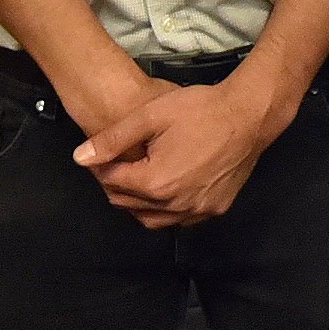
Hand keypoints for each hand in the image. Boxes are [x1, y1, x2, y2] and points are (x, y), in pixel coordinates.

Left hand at [72, 74, 287, 228]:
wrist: (249, 115)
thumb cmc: (200, 109)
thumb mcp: (149, 116)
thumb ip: (112, 140)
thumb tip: (80, 158)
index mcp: (156, 182)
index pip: (113, 182)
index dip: (101, 167)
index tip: (99, 155)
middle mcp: (176, 205)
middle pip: (129, 205)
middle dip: (116, 185)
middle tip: (114, 164)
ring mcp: (198, 211)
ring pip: (153, 219)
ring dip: (137, 203)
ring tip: (135, 177)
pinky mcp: (215, 209)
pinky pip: (180, 219)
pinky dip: (165, 209)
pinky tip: (164, 188)